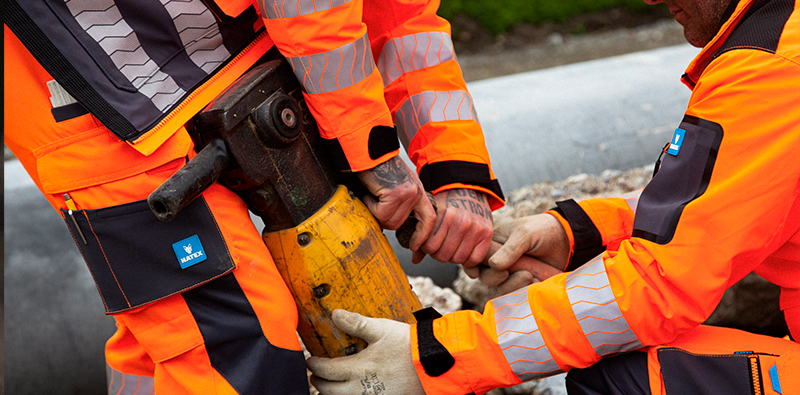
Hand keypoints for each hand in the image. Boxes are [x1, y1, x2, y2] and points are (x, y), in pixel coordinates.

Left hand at [306, 310, 423, 394]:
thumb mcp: (381, 329)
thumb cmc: (408, 346)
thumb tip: (335, 314)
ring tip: (329, 384)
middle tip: (316, 373)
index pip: (325, 371)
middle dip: (318, 381)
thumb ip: (356, 323)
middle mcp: (360, 389)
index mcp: (357, 369)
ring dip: (330, 393)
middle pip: (328, 391)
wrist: (433, 365)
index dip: (314, 365)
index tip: (311, 359)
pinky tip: (350, 390)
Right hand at [357, 156, 435, 251]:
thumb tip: (396, 225)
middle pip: (401, 224)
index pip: (429, 219)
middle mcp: (416, 193)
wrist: (370, 153)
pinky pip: (380, 213)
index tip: (414, 246)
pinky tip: (370, 192)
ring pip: (390, 221)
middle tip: (376, 211)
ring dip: (376, 211)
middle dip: (387, 221)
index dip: (422, 235)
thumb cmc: (379, 168)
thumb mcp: (397, 187)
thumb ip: (401, 204)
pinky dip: (370, 205)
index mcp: (419, 192)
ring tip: (373, 195)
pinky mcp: (395, 194)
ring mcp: (407, 194)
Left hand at [414, 189, 493, 265]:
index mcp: (445, 215)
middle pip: (443, 256)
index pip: (429, 247)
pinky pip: (474, 259)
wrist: (469, 190)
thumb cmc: (447, 203)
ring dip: (451, 257)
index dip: (426, 248)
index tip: (428, 243)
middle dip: (437, 254)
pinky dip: (467, 260)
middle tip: (439, 247)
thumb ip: (422, 235)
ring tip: (450, 248)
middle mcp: (461, 223)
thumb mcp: (432, 212)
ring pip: (457, 259)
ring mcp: (476, 229)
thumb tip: (415, 260)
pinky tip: (462, 250)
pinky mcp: (487, 234)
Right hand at [463, 214, 568, 291]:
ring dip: (513, 284)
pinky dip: (524, 289)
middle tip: (508, 272)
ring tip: (529, 275)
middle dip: (495, 277)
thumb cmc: (542, 230)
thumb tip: (494, 266)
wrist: (567, 240)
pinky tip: (535, 281)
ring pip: (501, 287)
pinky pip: (517, 292)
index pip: (475, 257)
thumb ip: (509, 249)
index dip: (472, 266)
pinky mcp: (524, 282)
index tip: (475, 273)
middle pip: (486, 276)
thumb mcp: (524, 234)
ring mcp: (512, 272)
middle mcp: (499, 259)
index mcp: (494, 244)